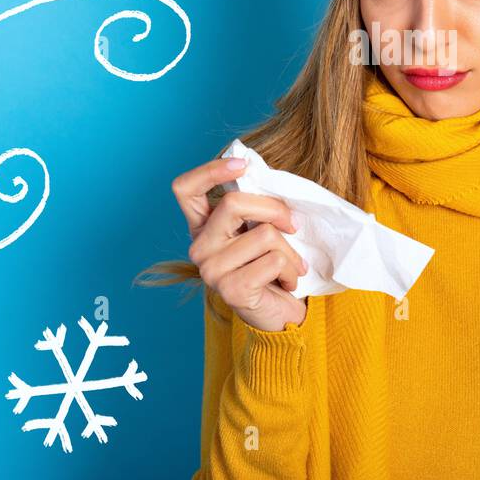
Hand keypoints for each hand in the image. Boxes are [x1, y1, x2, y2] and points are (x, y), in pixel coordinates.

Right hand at [171, 156, 308, 332]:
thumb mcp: (260, 230)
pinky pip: (274, 260)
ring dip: (290, 250)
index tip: (243, 165)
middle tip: (293, 225)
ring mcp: (211, 270)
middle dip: (274, 209)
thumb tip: (269, 179)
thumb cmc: (271, 266)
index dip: (211, 171)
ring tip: (291, 265)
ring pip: (263, 234)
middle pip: (234, 204)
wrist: (278, 314)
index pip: (185, 189)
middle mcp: (199, 247)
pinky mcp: (231, 290)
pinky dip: (292, 269)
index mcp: (202, 227)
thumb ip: (255, 207)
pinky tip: (288, 282)